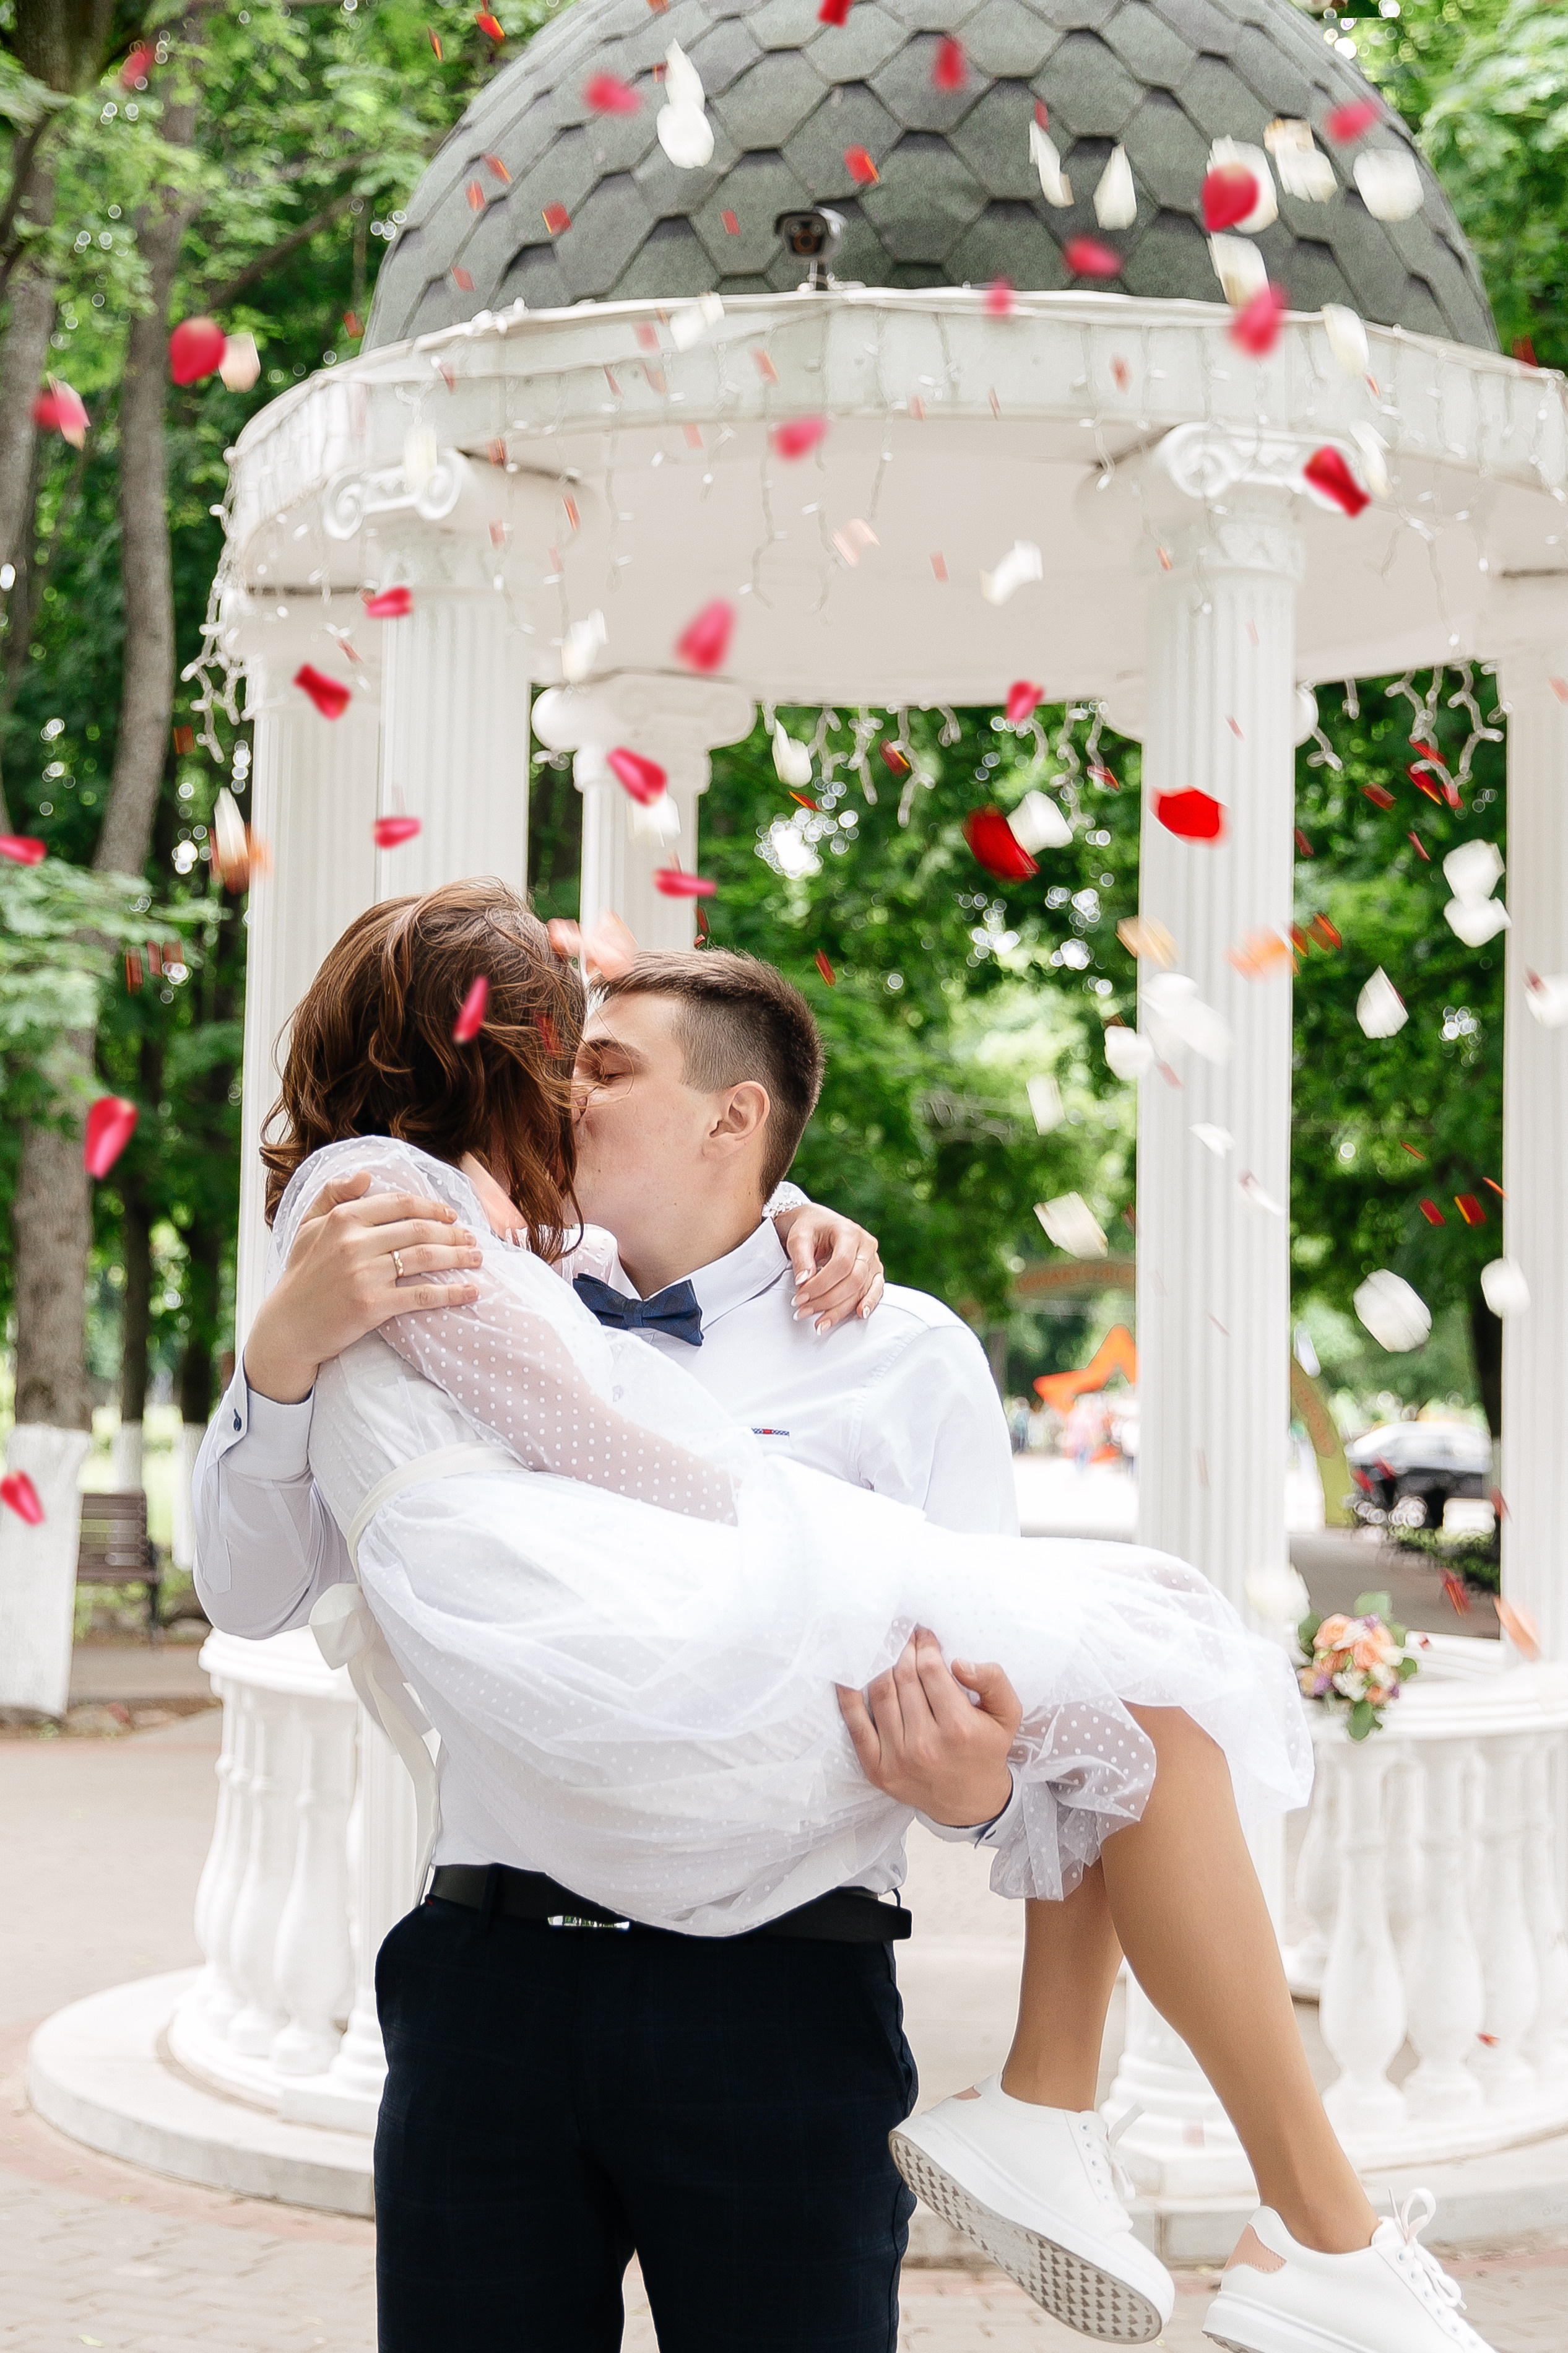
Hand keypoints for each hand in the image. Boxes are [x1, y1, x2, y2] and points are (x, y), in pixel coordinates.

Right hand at [242, 1169, 483, 1404]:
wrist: (288, 1328)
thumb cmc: (301, 1276)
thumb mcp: (307, 1227)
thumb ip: (333, 1194)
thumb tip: (365, 1174)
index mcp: (342, 1219)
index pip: (400, 1204)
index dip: (432, 1206)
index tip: (452, 1215)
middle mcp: (354, 1243)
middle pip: (419, 1230)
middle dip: (453, 1233)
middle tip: (472, 1239)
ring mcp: (364, 1274)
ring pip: (425, 1258)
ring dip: (459, 1257)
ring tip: (477, 1258)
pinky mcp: (373, 1305)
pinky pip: (422, 1295)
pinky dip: (451, 1292)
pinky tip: (471, 1291)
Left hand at [772, 1202, 884, 1332]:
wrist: (817, 1223)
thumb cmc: (808, 1228)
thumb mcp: (798, 1238)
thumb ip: (801, 1258)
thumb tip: (803, 1282)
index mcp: (849, 1232)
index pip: (841, 1264)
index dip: (820, 1284)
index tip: (799, 1298)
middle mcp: (866, 1245)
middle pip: (854, 1280)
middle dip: (827, 1300)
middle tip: (803, 1312)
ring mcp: (873, 1258)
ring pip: (862, 1289)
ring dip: (840, 1309)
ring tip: (819, 1324)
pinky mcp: (874, 1271)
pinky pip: (876, 1289)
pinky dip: (869, 1303)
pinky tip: (860, 1315)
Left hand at [837, 1629, 1021, 1827]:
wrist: (971, 1802)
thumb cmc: (987, 1749)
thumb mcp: (1007, 1714)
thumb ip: (993, 1681)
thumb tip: (958, 1662)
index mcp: (959, 1728)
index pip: (931, 1670)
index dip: (924, 1645)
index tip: (922, 1634)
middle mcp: (925, 1744)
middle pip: (903, 1678)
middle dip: (903, 1650)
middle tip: (903, 1636)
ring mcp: (898, 1759)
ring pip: (880, 1694)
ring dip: (880, 1666)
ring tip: (885, 1651)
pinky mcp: (877, 1770)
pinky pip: (856, 1726)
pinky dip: (848, 1698)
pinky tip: (848, 1677)